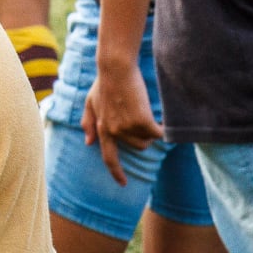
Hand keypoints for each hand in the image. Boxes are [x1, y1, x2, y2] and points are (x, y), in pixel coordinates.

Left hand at [82, 59, 162, 186]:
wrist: (115, 68)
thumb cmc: (104, 82)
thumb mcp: (91, 102)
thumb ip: (88, 122)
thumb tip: (88, 143)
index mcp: (101, 128)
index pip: (108, 156)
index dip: (116, 171)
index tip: (123, 184)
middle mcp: (113, 131)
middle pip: (138, 146)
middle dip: (142, 135)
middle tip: (139, 114)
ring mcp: (127, 127)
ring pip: (148, 139)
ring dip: (150, 128)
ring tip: (142, 109)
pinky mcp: (142, 121)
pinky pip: (159, 134)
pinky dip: (164, 128)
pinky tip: (163, 120)